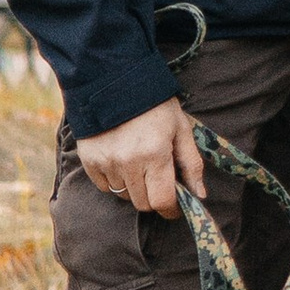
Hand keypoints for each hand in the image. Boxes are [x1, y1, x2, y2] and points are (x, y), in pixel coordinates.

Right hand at [75, 97, 205, 216]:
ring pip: (123, 195)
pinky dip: (115, 180)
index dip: (172, 209)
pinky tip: (122, 160)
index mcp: (155, 154)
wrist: (116, 80)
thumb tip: (200, 195)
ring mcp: (106, 162)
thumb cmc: (156, 104)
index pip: (162, 201)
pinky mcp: (89, 160)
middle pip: (143, 203)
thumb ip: (191, 164)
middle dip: (154, 198)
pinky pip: (104, 186)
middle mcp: (128, 162)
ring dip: (135, 188)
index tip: (176, 206)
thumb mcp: (181, 128)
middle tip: (159, 180)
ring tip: (140, 163)